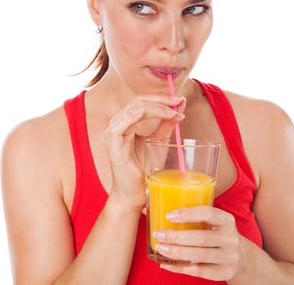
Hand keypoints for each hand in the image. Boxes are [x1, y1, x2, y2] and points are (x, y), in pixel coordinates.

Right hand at [106, 95, 185, 209]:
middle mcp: (118, 125)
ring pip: (132, 110)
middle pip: (138, 102)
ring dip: (154, 107)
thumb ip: (167, 124)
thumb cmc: (145, 170)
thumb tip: (180, 105)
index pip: (143, 102)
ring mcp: (113, 135)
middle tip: (179, 102)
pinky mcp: (113, 147)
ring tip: (172, 112)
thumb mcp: (159, 142)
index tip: (180, 101)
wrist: (136, 194)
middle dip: (160, 100)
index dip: (161, 99)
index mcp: (127, 123)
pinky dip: (131, 117)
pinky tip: (142, 113)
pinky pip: (119, 127)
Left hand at [154, 206, 240, 281]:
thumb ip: (186, 215)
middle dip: (177, 236)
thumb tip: (147, 209)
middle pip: (202, 237)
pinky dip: (180, 268)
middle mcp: (230, 238)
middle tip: (159, 234)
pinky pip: (199, 271)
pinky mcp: (224, 272)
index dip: (188, 214)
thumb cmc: (215, 233)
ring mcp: (230, 257)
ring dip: (177, 252)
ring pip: (200, 255)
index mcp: (226, 220)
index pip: (208, 213)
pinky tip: (165, 264)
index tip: (169, 215)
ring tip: (160, 248)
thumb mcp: (210, 222)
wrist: (240, 257)